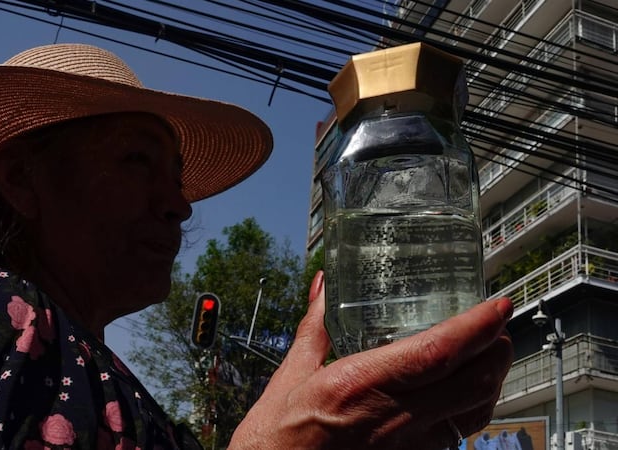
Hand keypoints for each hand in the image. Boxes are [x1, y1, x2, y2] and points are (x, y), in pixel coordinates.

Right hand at [229, 271, 513, 449]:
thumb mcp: (290, 376)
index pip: (436, 352)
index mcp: (358, 385)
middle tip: (498, 325)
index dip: (476, 327)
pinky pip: (456, 437)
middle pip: (471, 383)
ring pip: (473, 414)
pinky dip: (470, 410)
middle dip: (496, 350)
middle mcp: (391, 418)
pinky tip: (461, 396)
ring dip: (490, 380)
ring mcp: (406, 447)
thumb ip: (315, 328)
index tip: (496, 305)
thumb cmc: (277, 440)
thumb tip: (324, 287)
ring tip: (489, 355)